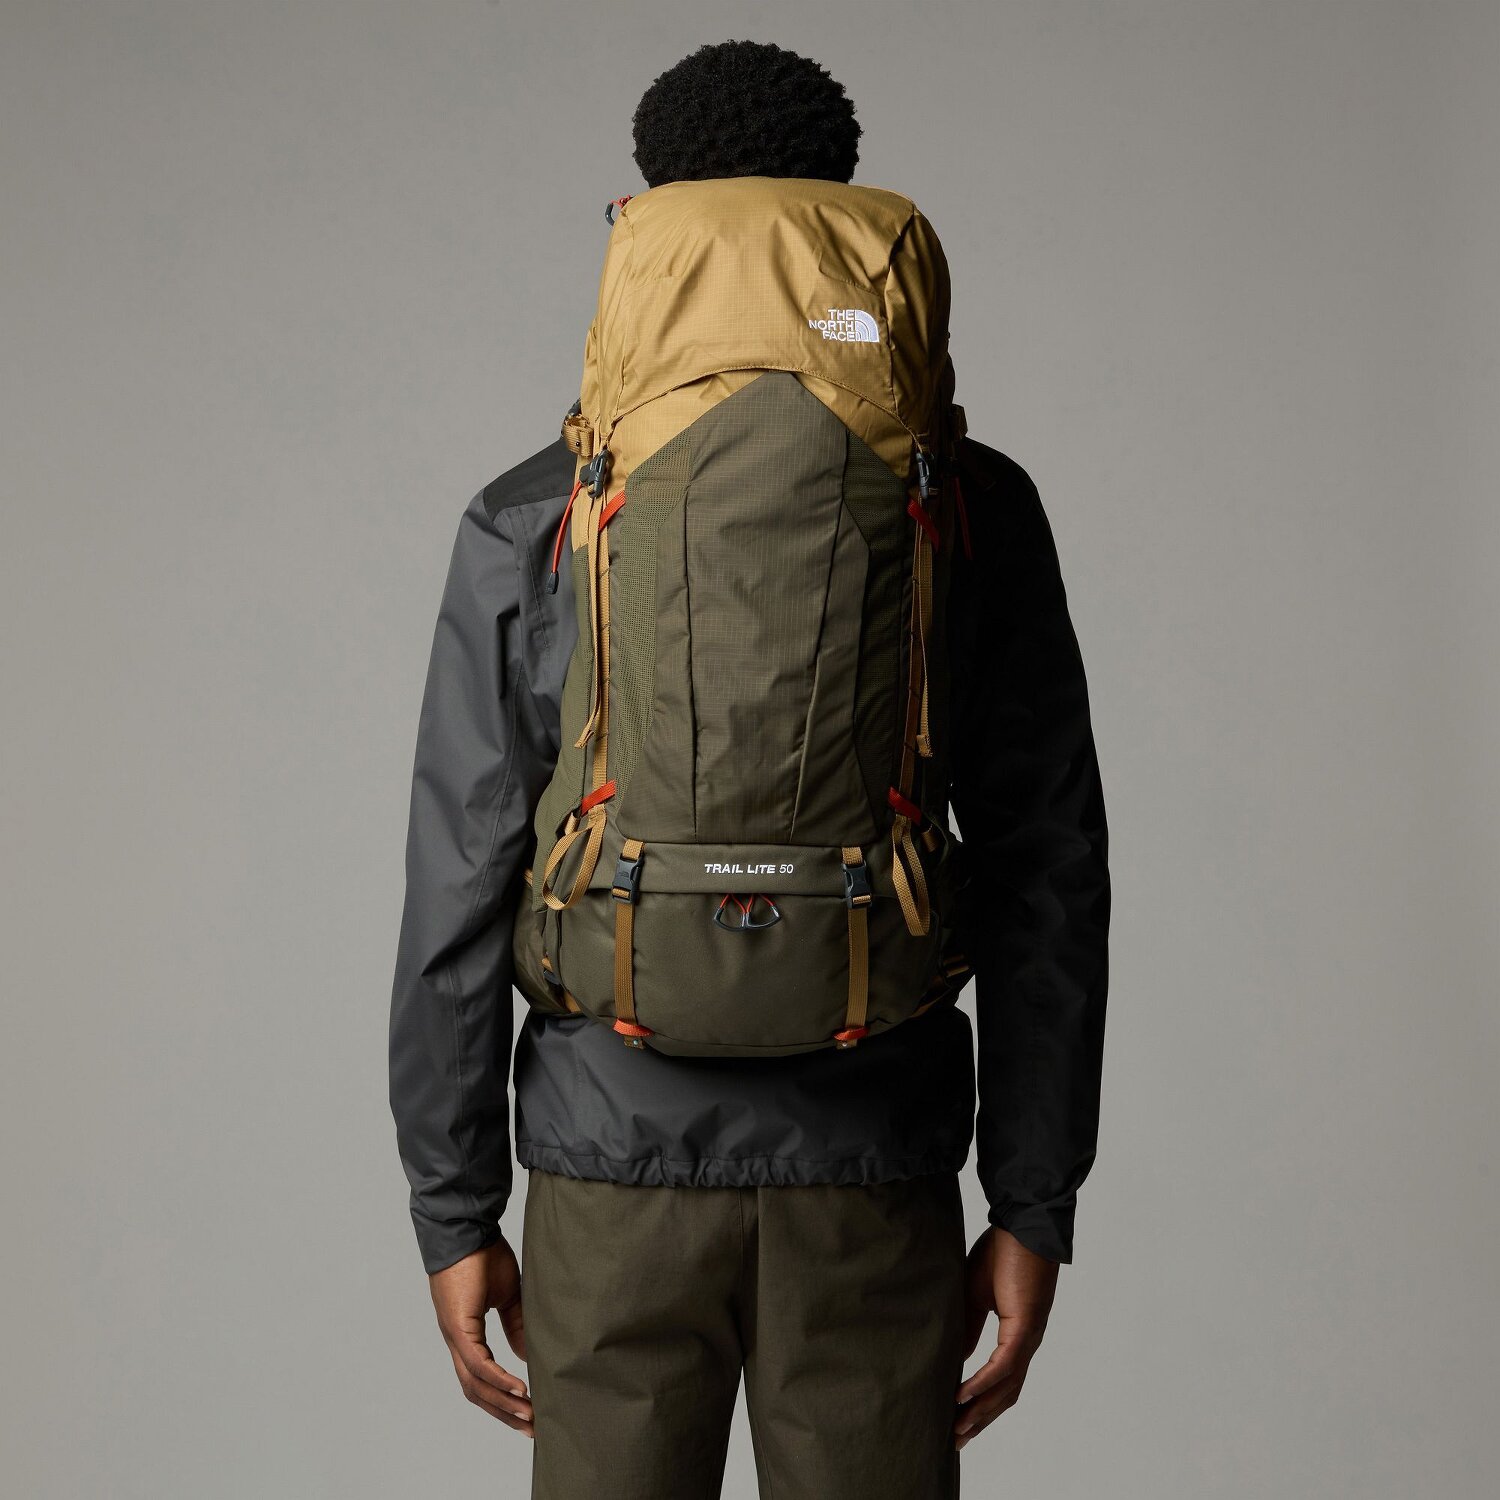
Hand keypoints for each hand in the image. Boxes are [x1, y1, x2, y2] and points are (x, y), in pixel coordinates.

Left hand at [429, 1237, 532, 1435]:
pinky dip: (498, 1380)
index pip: (479, 1378)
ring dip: (502, 1403)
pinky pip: (478, 1364)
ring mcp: (454, 1335)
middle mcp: (456, 1340)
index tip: (526, 1413)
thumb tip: (524, 1354)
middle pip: (475, 1391)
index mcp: (465, 1333)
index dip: (500, 1399)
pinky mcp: (459, 1327)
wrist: (466, 1226)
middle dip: (503, 1412)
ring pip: (475, 1384)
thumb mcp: (507, 1294)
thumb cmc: (483, 1253)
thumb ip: (515, 1324)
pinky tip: (518, 1389)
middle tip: (531, 1428)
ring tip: (529, 1415)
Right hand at [954, 1226, 1058, 1448]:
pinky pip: (1003, 1365)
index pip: (1000, 1381)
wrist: (1023, 1226)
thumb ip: (969, 1326)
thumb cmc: (1002, 1252)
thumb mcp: (975, 1294)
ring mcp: (1027, 1338)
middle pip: (1004, 1396)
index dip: (982, 1404)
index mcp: (1016, 1335)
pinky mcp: (1023, 1328)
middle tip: (956, 1442)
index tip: (958, 1422)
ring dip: (981, 1411)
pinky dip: (983, 1383)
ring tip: (956, 1429)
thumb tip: (958, 1358)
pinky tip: (963, 1396)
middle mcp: (1025, 1344)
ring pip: (1005, 1388)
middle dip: (980, 1421)